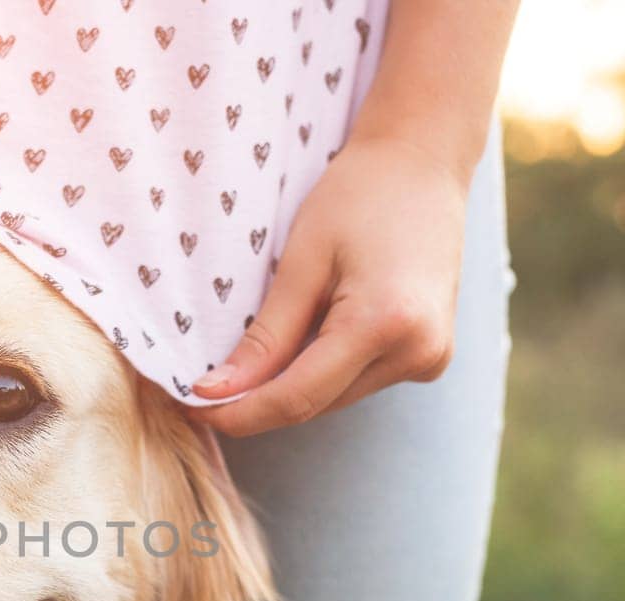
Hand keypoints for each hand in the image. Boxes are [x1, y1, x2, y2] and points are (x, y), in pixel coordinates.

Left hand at [190, 136, 468, 435]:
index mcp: (385, 324)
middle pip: (316, 404)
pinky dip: (322, 372)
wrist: (424, 162)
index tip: (194, 409)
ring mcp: (430, 359)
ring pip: (335, 399)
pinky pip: (357, 381)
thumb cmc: (359, 195)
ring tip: (251, 361)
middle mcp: (418, 353)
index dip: (241, 412)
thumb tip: (217, 393)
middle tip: (206, 390)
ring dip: (290, 388)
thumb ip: (265, 337)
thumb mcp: (302, 262)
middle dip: (258, 402)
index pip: (298, 398)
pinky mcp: (430, 358)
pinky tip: (304, 339)